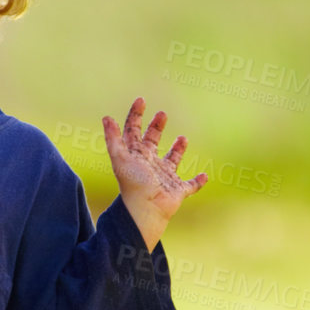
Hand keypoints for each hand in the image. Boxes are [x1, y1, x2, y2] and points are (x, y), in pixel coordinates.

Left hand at [101, 97, 207, 235]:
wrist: (145, 210)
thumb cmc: (133, 183)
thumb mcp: (121, 158)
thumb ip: (113, 138)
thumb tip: (106, 118)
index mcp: (135, 156)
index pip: (133, 132)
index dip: (135, 116)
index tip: (141, 100)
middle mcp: (149, 165)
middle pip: (151, 143)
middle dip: (156, 128)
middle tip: (162, 114)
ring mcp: (164, 178)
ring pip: (171, 161)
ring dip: (177, 150)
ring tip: (183, 138)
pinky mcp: (178, 191)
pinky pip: (190, 185)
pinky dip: (197, 182)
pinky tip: (204, 176)